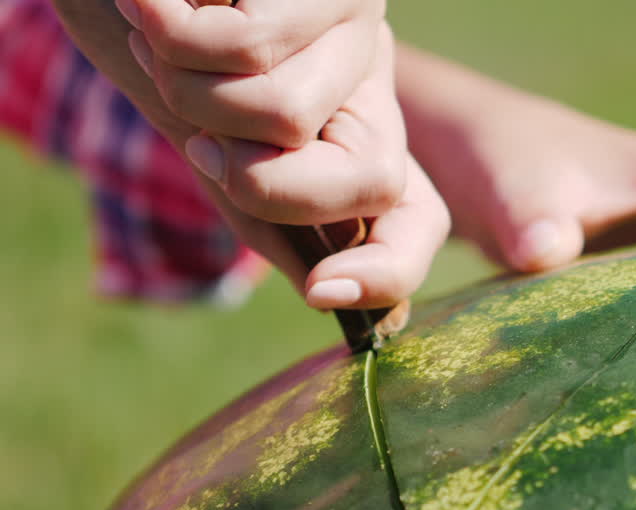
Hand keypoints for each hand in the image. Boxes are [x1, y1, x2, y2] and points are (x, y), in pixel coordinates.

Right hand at [115, 0, 448, 307]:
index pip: (420, 217)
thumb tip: (327, 294)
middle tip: (198, 139)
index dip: (391, 270)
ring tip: (161, 46)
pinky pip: (248, 47)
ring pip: (292, 116)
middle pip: (376, 178)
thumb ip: (273, 215)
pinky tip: (154, 5)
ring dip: (193, 97)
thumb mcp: (221, 151)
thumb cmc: (169, 63)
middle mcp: (373, 77)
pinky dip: (170, 34)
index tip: (323, 294)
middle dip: (260, 184)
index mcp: (359, 130)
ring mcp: (358, 21)